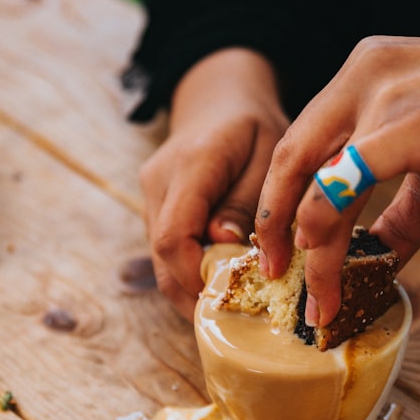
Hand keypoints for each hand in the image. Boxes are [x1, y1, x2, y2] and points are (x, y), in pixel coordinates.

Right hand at [139, 48, 288, 318]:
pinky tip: (221, 285)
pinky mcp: (155, 207)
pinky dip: (190, 272)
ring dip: (191, 287)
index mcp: (190, 165)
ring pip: (160, 259)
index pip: (173, 235)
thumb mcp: (268, 152)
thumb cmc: (253, 125)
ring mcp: (151, 195)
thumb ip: (248, 199)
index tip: (228, 300)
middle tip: (234, 321)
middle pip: (161, 257)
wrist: (219, 98)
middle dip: (193, 294)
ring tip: (232, 309)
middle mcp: (159, 182)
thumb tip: (225, 243)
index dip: (194, 276)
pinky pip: (166, 250)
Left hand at [255, 38, 419, 326]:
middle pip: (291, 156)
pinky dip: (330, 236)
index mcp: (365, 72)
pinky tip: (333, 271)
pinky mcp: (409, 121)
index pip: (303, 140)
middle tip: (272, 272)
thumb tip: (374, 262)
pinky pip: (344, 187)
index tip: (282, 245)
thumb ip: (398, 213)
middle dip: (273, 222)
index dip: (283, 197)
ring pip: (316, 181)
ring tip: (313, 293)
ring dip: (307, 246)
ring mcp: (384, 91)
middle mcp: (364, 72)